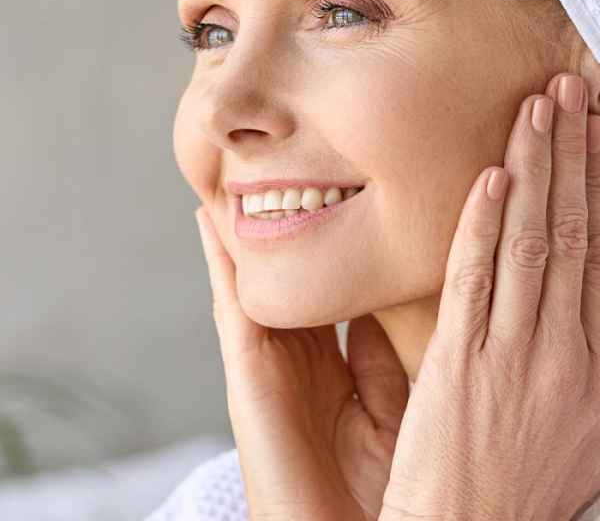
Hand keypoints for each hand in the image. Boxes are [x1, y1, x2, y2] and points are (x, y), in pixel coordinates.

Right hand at [195, 207, 409, 520]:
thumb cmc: (387, 481)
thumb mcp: (398, 403)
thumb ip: (385, 353)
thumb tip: (384, 299)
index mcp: (336, 363)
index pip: (333, 291)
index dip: (336, 250)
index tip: (347, 202)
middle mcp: (298, 354)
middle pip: (289, 278)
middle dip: (285, 231)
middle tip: (284, 173)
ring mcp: (267, 359)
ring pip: (253, 281)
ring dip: (243, 234)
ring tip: (238, 181)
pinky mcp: (245, 370)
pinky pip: (231, 304)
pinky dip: (218, 262)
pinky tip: (209, 221)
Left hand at [379, 73, 599, 520]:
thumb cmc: (520, 483)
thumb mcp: (581, 428)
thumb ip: (584, 358)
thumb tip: (588, 293)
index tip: (598, 136)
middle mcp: (569, 352)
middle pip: (575, 233)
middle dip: (576, 157)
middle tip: (572, 94)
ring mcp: (514, 352)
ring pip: (530, 242)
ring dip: (536, 169)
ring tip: (538, 111)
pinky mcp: (462, 359)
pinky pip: (475, 277)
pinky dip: (483, 223)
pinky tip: (490, 177)